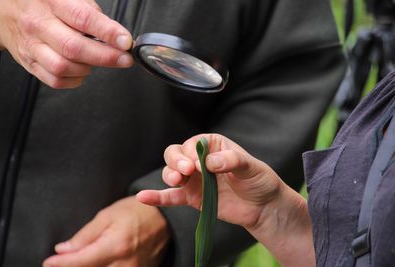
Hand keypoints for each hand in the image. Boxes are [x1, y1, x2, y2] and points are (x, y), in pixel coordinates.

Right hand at [0, 0, 133, 87]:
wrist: (4, 11)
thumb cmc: (42, 3)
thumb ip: (90, 11)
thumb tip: (115, 34)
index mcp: (51, 2)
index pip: (83, 18)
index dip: (107, 32)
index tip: (126, 41)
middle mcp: (39, 25)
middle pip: (74, 48)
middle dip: (106, 57)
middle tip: (125, 59)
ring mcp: (32, 46)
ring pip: (63, 67)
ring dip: (88, 68)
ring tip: (97, 60)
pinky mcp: (30, 64)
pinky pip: (56, 81)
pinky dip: (75, 80)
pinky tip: (82, 70)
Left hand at [43, 196, 169, 266]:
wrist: (166, 217)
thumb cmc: (137, 211)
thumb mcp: (108, 215)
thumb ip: (85, 235)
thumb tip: (64, 250)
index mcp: (115, 245)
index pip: (80, 261)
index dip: (61, 264)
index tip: (48, 262)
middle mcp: (125, 263)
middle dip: (74, 266)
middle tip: (63, 260)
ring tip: (81, 259)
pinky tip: (99, 262)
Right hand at [137, 134, 314, 266]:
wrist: (263, 207)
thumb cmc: (259, 180)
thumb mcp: (250, 166)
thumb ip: (232, 161)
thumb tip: (210, 162)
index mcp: (212, 146)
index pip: (193, 144)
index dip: (191, 153)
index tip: (199, 165)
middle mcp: (199, 160)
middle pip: (175, 154)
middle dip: (176, 161)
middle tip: (187, 171)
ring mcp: (194, 179)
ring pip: (170, 172)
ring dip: (169, 175)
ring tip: (179, 181)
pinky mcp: (191, 197)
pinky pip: (171, 196)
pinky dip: (157, 197)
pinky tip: (143, 197)